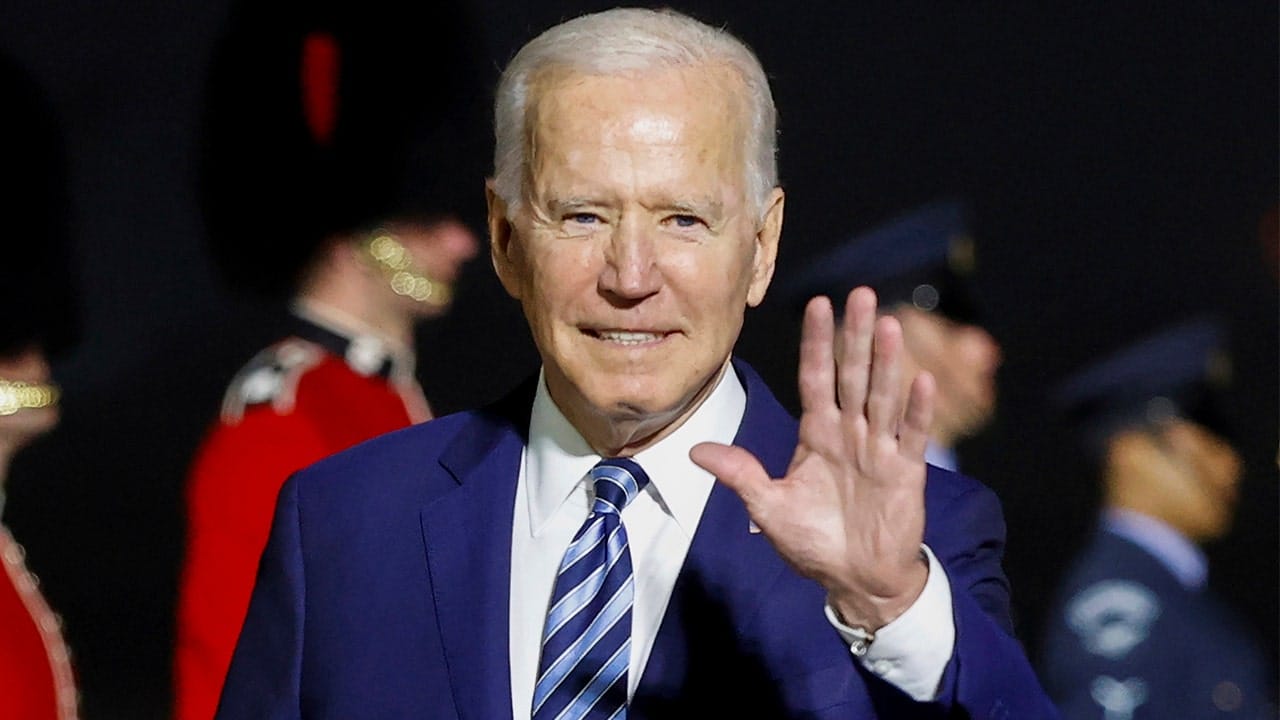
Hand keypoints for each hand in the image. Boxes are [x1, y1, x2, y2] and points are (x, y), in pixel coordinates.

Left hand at [690, 286, 934, 629]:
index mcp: (817, 434)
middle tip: (862, 294)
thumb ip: (740, 475)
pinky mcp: (905, 472)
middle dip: (856, 335)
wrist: (855, 580)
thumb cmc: (814, 542)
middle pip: (852, 375)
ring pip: (882, 396)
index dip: (816, 342)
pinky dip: (916, 409)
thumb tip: (694, 451)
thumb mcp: (768, 508)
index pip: (816, 377)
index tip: (818, 303)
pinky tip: (921, 380)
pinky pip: (912, 435)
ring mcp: (879, 449)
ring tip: (890, 324)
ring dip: (887, 362)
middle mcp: (850, 433)